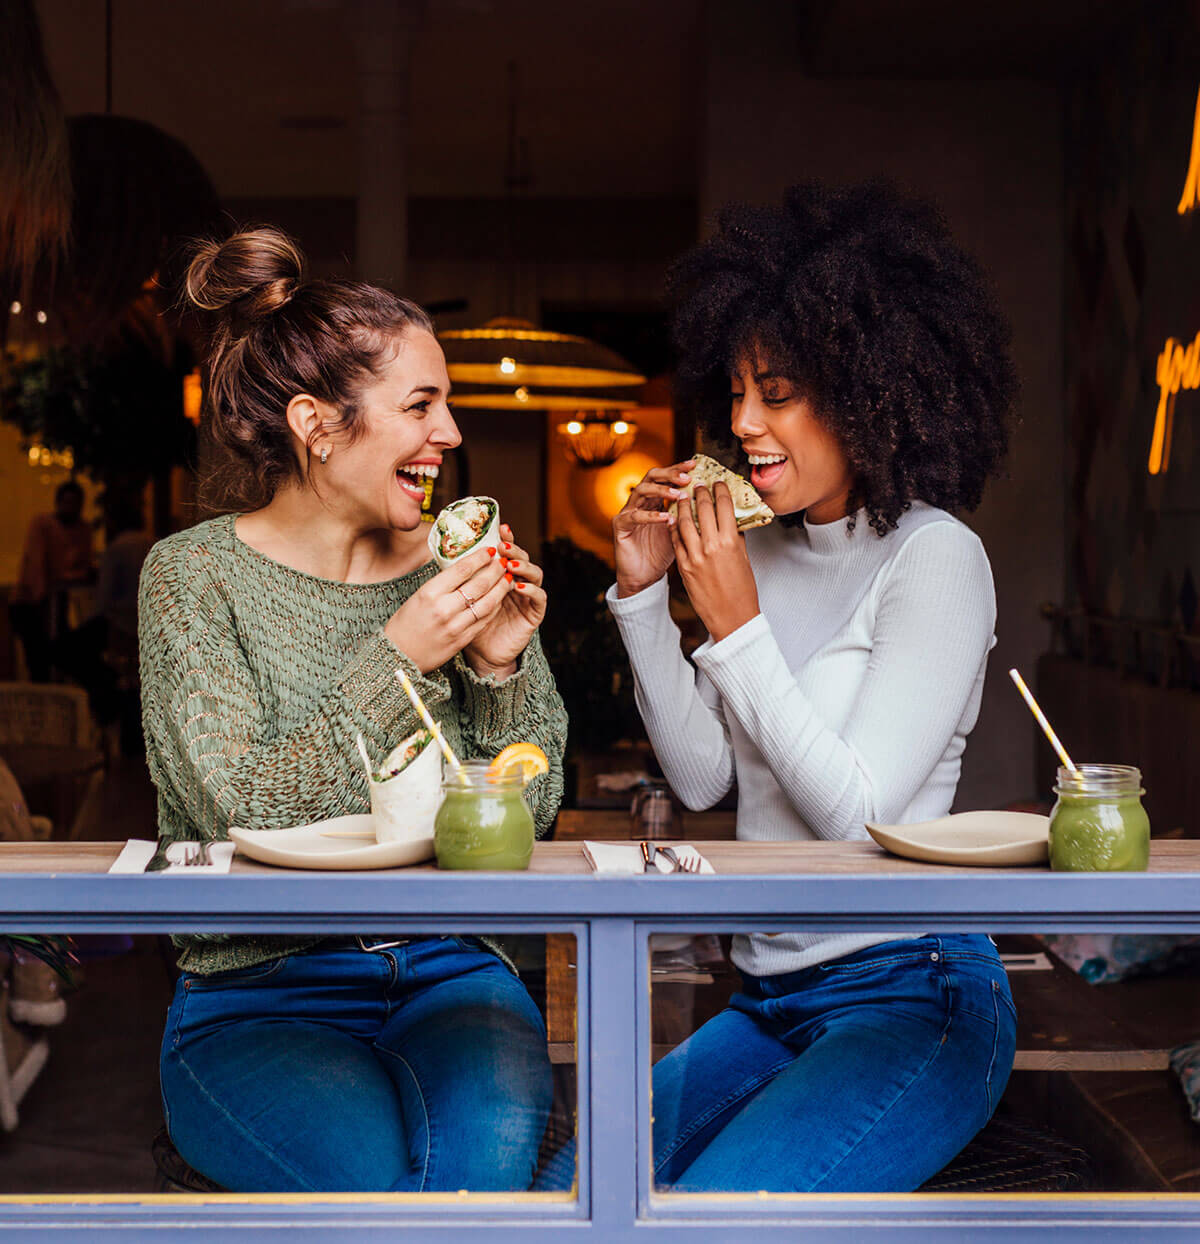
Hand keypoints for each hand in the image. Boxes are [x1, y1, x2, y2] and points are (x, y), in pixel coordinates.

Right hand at [384, 545, 510, 672]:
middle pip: (479, 584)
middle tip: (503, 561)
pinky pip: (484, 620)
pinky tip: (499, 598)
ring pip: (487, 603)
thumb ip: (441, 583)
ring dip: (501, 588)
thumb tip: (464, 565)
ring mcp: (455, 626)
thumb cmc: (406, 623)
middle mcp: (444, 608)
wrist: (399, 656)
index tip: (489, 550)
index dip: (480, 557)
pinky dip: (495, 607)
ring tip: (507, 578)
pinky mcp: (462, 640)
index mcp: (430, 593)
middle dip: (495, 570)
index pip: (462, 569)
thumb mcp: (418, 596)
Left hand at [463, 524, 546, 677]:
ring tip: (510, 564)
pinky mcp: (534, 614)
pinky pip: (539, 598)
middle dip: (513, 549)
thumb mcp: (460, 599)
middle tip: (503, 545)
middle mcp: (517, 582)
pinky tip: (518, 585)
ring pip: (535, 574)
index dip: (505, 539)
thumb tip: (445, 552)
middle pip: (522, 558)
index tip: (498, 528)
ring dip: (523, 566)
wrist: (481, 655)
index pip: (507, 552)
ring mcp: (527, 598)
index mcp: (501, 576)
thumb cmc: (468, 625)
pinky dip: (531, 589)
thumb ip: (460, 579)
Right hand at [612, 460, 694, 596]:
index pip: (666, 477)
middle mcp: (640, 501)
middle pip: (651, 476)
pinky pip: (633, 516)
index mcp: (655, 499)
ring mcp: (628, 512)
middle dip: (670, 474)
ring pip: (641, 491)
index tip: (695, 465)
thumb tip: (714, 503)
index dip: (679, 468)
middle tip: (687, 477)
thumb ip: (690, 515)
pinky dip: (650, 515)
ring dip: (661, 491)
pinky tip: (664, 517)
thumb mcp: (681, 530)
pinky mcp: (620, 526)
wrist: (644, 577)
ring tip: (678, 495)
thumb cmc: (662, 553)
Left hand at [671, 481, 759, 641]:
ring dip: (683, 506)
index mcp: (730, 541)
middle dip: (700, 492)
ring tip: (683, 497)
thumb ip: (735, 536)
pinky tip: (674, 519)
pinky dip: (674, 527)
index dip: (719, 489)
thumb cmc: (742, 590)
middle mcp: (711, 546)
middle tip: (698, 484)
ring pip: (684, 521)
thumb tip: (730, 519)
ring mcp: (694, 556)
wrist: (731, 617)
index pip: (723, 505)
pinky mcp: (683, 566)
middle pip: (702, 508)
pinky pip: (676, 540)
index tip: (717, 482)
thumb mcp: (743, 558)